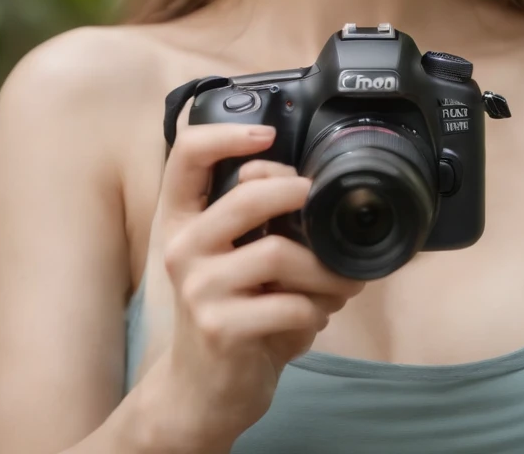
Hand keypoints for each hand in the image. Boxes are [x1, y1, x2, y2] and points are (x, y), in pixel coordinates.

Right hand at [139, 121, 363, 452]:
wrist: (204, 390)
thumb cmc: (232, 310)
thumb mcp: (236, 258)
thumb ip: (258, 220)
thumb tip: (317, 184)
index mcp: (185, 219)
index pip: (186, 155)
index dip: (226, 134)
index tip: (268, 135)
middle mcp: (183, 246)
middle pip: (248, 195)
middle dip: (299, 196)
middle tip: (325, 208)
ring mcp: (197, 287)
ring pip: (278, 253)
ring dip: (324, 268)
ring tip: (341, 281)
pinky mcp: (219, 327)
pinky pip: (289, 304)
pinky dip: (317, 309)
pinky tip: (317, 315)